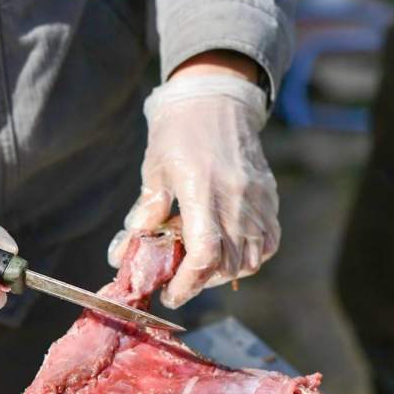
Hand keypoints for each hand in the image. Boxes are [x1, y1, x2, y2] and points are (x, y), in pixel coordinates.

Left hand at [109, 53, 279, 307]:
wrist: (216, 99)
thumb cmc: (178, 133)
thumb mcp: (154, 171)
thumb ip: (146, 212)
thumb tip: (123, 253)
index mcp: (202, 190)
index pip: (204, 253)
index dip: (188, 282)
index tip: (171, 293)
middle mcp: (236, 198)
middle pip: (227, 264)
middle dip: (201, 282)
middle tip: (180, 281)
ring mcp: (258, 200)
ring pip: (251, 259)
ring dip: (225, 272)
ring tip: (202, 265)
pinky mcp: (270, 198)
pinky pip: (269, 243)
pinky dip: (251, 257)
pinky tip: (229, 251)